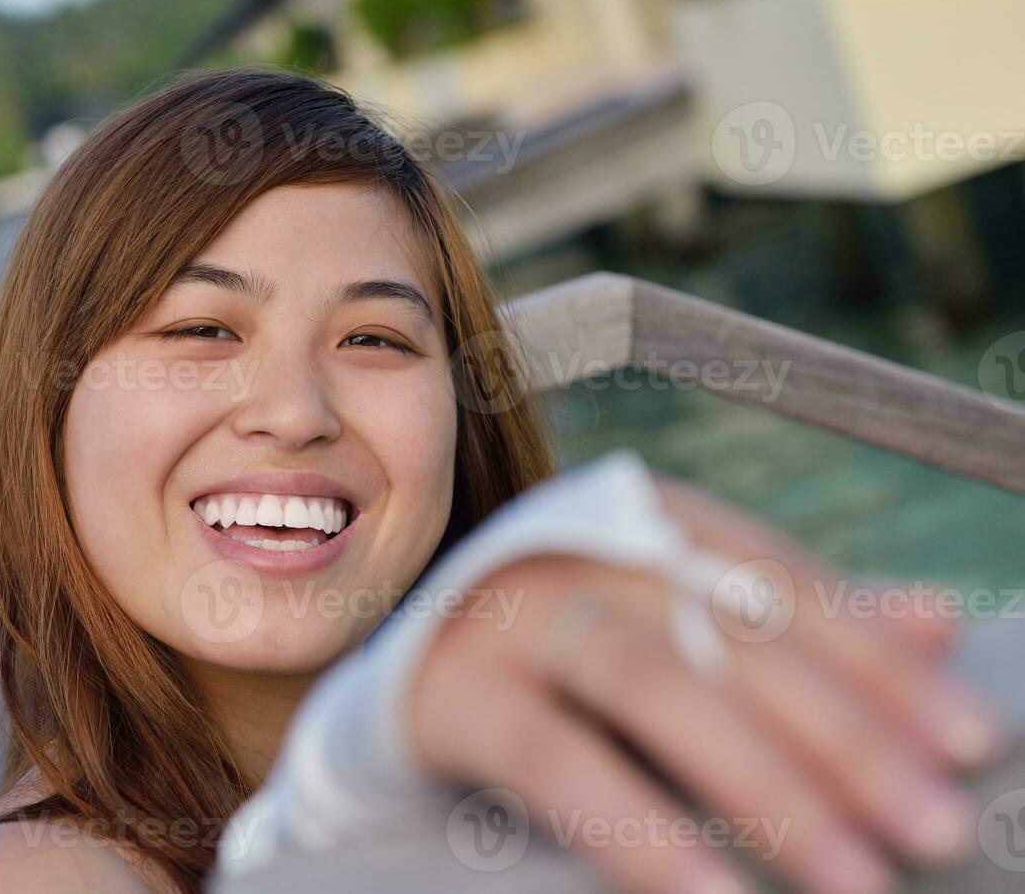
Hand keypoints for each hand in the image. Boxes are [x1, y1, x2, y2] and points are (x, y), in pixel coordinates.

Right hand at [408, 477, 1003, 893]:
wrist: (411, 668)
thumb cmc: (575, 648)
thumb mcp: (686, 622)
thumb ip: (799, 623)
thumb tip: (937, 621)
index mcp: (654, 522)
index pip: (788, 587)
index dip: (882, 665)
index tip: (969, 743)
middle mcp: (586, 550)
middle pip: (733, 635)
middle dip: (843, 737)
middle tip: (929, 828)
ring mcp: (516, 613)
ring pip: (653, 682)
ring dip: (760, 784)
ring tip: (847, 877)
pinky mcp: (458, 691)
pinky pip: (554, 759)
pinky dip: (632, 826)